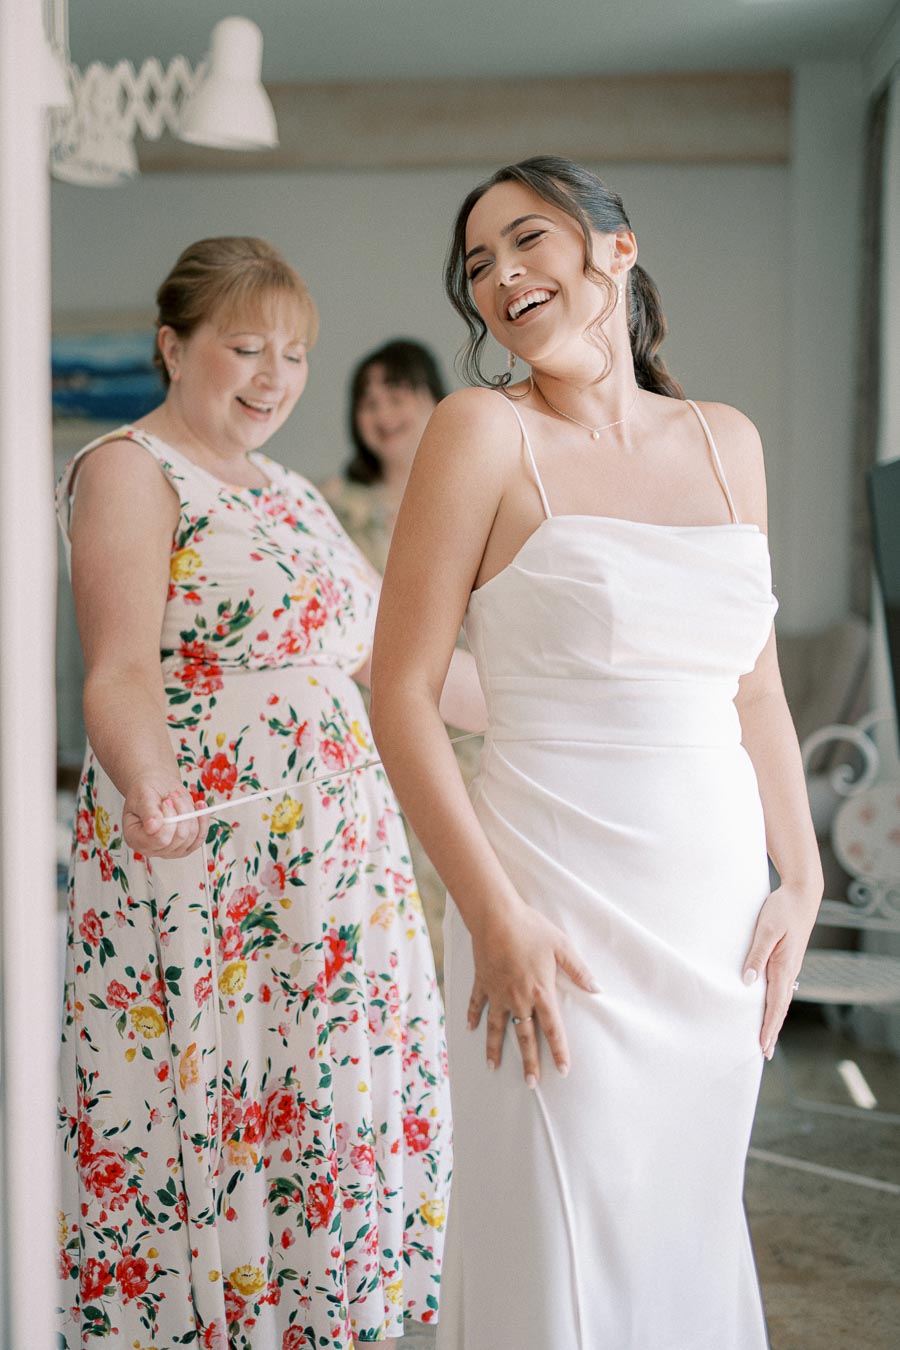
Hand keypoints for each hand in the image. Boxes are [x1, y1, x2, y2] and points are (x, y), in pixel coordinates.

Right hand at [122, 776, 201, 858]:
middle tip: (173, 797)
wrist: (155, 788)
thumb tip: (153, 826)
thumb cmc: (145, 792)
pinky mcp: (184, 845)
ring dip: (189, 812)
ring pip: (191, 836)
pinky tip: (199, 806)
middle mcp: (152, 848)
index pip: (161, 840)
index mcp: (135, 839)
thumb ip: (148, 812)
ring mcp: (170, 849)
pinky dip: (203, 820)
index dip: (169, 819)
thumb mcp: (142, 796)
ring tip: (179, 799)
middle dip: (181, 812)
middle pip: (179, 838)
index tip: (166, 802)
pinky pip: (200, 838)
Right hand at [467, 903, 599, 1085]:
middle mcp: (518, 998)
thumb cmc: (531, 929)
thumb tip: (597, 988)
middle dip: (529, 1062)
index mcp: (540, 991)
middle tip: (531, 1084)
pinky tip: (470, 1029)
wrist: (496, 917)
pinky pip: (476, 1004)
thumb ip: (579, 970)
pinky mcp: (482, 982)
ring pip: (497, 1027)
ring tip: (493, 1067)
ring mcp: (497, 992)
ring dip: (495, 1048)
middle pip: (524, 1036)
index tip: (563, 1070)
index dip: (559, 1051)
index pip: (553, 1029)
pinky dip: (472, 1016)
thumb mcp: (562, 946)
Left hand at [742, 883, 819, 1058]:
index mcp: (784, 966)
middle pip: (780, 1008)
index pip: (775, 1004)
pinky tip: (771, 1008)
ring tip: (767, 1038)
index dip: (768, 1026)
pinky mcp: (788, 959)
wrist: (801, 894)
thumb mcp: (766, 929)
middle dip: (772, 1031)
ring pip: (781, 999)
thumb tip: (747, 981)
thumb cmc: (782, 909)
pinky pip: (781, 988)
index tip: (763, 1046)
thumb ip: (756, 955)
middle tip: (764, 1053)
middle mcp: (789, 970)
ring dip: (774, 1020)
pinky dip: (776, 1004)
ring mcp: (790, 966)